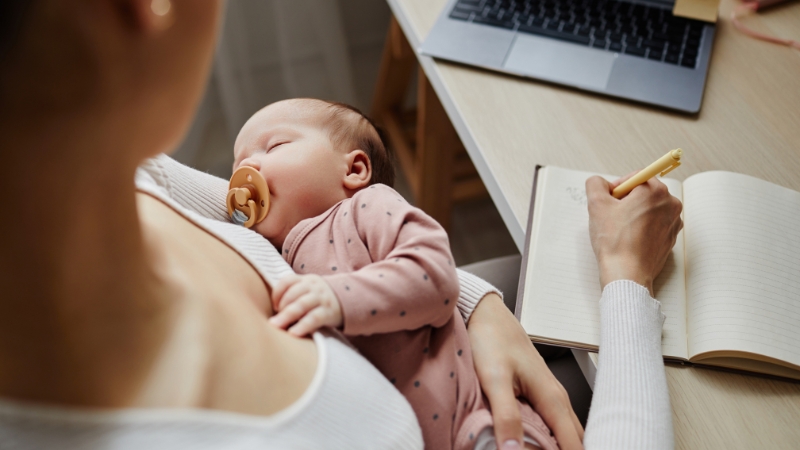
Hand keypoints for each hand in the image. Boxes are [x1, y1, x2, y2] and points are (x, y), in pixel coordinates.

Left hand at [268, 274, 342, 335]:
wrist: (351, 301)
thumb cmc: (321, 300)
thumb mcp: (309, 292)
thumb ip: (293, 296)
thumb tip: (272, 314)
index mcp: (306, 280)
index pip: (287, 281)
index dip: (277, 293)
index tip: (274, 307)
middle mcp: (314, 287)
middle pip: (293, 293)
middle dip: (281, 307)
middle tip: (271, 323)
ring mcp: (322, 299)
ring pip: (302, 304)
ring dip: (287, 316)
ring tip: (277, 327)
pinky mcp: (329, 312)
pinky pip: (314, 318)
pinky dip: (303, 326)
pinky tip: (293, 333)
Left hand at [467, 293, 583, 449]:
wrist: (485, 314)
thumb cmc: (491, 340)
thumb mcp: (494, 381)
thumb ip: (506, 417)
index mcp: (552, 398)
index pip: (574, 443)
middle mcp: (557, 397)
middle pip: (575, 440)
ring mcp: (549, 395)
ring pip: (566, 432)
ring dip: (561, 446)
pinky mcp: (539, 393)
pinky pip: (554, 424)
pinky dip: (551, 439)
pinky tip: (536, 445)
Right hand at [586, 173, 682, 294]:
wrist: (627, 274)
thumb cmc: (614, 241)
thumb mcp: (596, 204)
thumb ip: (596, 184)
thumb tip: (600, 183)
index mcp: (655, 191)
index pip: (635, 177)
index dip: (617, 187)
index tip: (609, 201)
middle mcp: (670, 204)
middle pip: (644, 192)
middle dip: (626, 201)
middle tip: (611, 216)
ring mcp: (673, 223)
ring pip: (649, 209)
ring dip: (634, 214)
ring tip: (620, 230)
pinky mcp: (671, 239)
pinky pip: (654, 225)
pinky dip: (641, 228)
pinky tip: (629, 240)